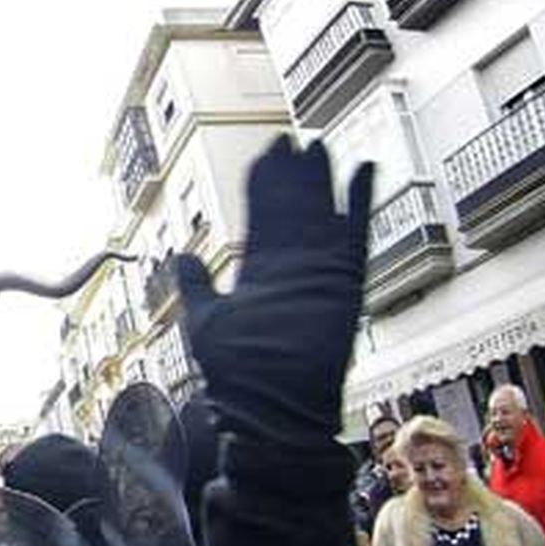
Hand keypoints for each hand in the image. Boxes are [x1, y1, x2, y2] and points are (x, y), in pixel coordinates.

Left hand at [175, 137, 372, 445]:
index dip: (264, 185)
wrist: (270, 405)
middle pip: (293, 208)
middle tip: (289, 140)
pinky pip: (357, 233)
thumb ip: (197, 284)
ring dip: (321, 181)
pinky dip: (361, 202)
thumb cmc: (237, 373)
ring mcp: (319, 272)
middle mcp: (291, 268)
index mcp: (259, 272)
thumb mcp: (205, 320)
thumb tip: (180, 255)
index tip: (265, 153)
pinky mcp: (345, 281)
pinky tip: (364, 169)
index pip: (263, 216)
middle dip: (291, 176)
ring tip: (318, 147)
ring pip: (322, 213)